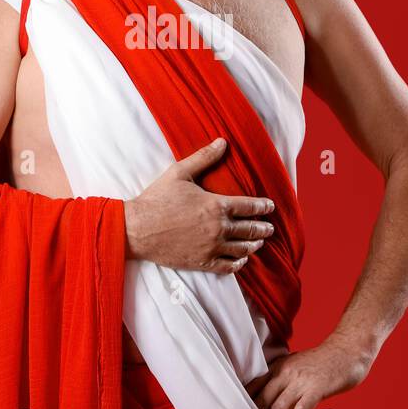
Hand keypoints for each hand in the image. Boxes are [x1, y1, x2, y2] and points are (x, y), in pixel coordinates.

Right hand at [124, 137, 275, 273]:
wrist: (137, 228)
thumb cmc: (157, 199)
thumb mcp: (179, 172)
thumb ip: (204, 157)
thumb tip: (223, 142)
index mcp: (216, 205)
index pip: (250, 207)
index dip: (263, 207)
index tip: (270, 207)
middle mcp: (218, 228)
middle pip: (250, 229)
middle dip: (263, 228)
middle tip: (270, 228)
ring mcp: (211, 247)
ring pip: (242, 249)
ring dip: (254, 245)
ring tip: (259, 243)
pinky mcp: (202, 262)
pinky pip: (228, 266)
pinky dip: (238, 263)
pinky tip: (241, 259)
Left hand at [246, 337, 373, 408]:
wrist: (348, 350)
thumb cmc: (324, 361)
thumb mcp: (297, 365)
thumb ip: (284, 380)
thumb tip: (274, 401)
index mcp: (279, 366)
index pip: (255, 386)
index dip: (246, 403)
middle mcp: (286, 372)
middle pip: (263, 399)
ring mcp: (300, 380)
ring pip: (279, 407)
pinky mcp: (316, 389)